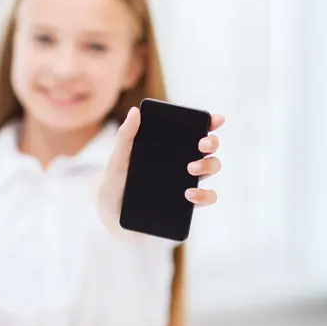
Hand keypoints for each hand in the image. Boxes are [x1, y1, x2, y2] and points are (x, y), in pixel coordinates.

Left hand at [96, 107, 224, 234]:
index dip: (209, 122)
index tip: (215, 119)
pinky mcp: (185, 205)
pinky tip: (189, 194)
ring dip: (209, 166)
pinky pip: (206, 198)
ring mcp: (186, 182)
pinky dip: (204, 195)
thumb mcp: (118, 158)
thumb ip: (125, 136)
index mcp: (168, 146)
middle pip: (208, 148)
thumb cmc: (114, 181)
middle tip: (200, 145)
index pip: (193, 130)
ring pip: (211, 169)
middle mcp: (181, 162)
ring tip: (191, 169)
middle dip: (211, 143)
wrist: (111, 213)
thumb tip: (134, 111)